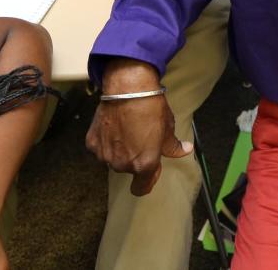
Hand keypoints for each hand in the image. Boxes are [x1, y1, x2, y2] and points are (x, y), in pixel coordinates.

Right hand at [85, 60, 191, 195]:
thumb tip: (185, 150)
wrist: (128, 88)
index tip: (150, 170)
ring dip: (119, 150)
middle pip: (128, 169)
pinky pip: (101, 148)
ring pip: (113, 159)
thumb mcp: (167, 128)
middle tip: (140, 137)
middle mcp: (122, 164)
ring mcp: (105, 155)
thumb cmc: (151, 107)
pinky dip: (107, 140)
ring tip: (127, 129)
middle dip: (134, 158)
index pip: (141, 188)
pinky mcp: (92, 143)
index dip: (148, 180)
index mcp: (144, 164)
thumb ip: (173, 146)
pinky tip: (114, 126)